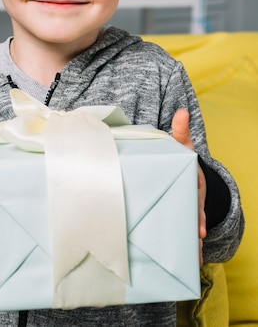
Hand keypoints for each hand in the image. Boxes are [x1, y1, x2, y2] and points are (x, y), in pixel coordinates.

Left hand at [172, 109, 206, 265]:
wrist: (183, 169)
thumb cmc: (181, 157)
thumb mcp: (182, 144)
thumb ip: (180, 130)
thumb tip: (181, 111)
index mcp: (193, 185)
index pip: (196, 201)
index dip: (197, 214)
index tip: (199, 227)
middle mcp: (192, 200)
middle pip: (194, 219)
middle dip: (195, 235)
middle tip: (194, 253)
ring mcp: (186, 210)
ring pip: (189, 229)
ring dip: (190, 245)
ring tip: (193, 264)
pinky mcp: (178, 215)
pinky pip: (182, 232)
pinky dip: (186, 247)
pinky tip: (188, 264)